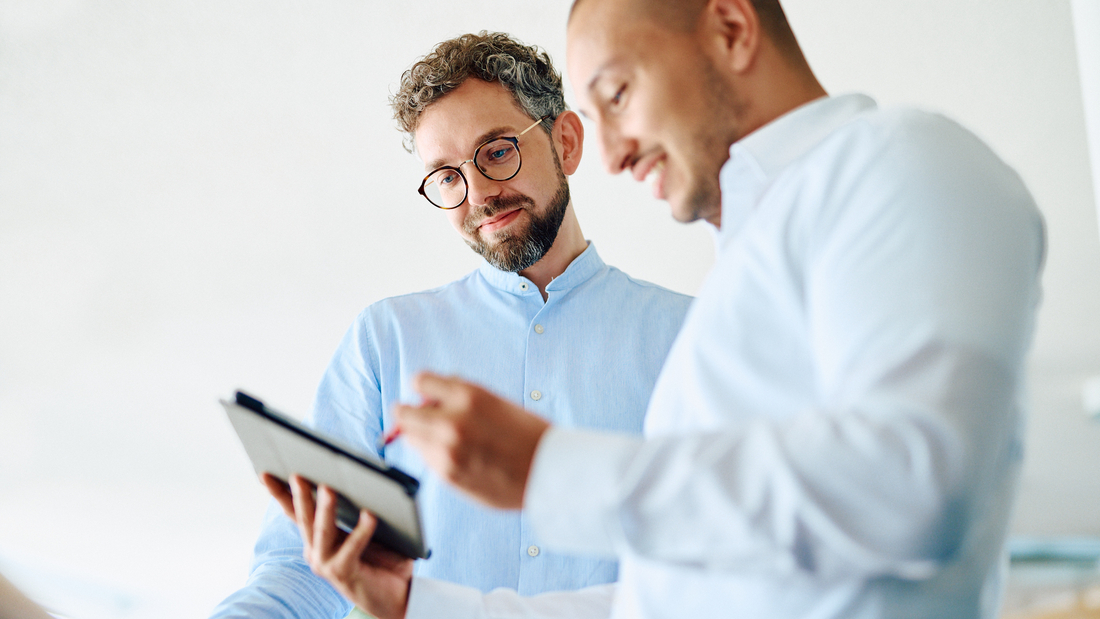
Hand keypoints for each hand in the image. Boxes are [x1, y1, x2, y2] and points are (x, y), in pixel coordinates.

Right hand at [260, 473, 413, 618]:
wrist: (396, 596)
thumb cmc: (383, 560)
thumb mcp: (366, 531)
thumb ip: (358, 510)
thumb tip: (361, 479)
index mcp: (317, 539)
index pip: (295, 512)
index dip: (280, 493)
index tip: (266, 473)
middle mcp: (315, 552)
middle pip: (305, 518)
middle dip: (300, 495)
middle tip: (297, 474)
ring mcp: (326, 564)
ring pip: (322, 531)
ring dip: (325, 509)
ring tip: (328, 488)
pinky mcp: (344, 572)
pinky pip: (352, 548)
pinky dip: (361, 531)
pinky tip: (370, 515)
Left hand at [393, 372, 550, 508]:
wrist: (549, 470)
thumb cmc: (527, 435)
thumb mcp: (495, 401)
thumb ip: (461, 396)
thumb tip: (430, 395)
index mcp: (467, 394)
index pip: (419, 381)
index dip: (423, 389)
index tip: (427, 397)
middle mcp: (451, 420)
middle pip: (403, 412)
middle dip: (411, 414)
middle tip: (424, 419)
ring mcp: (446, 449)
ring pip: (410, 438)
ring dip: (422, 436)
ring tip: (450, 441)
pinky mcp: (447, 474)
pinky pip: (426, 460)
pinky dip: (435, 457)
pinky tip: (461, 457)